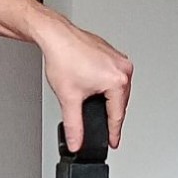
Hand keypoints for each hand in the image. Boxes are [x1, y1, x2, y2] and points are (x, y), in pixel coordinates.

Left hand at [36, 12, 133, 150]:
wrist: (55, 35)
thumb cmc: (63, 57)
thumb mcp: (69, 98)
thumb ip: (74, 126)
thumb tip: (76, 142)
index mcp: (117, 80)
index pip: (117, 115)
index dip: (113, 132)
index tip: (113, 142)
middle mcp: (122, 68)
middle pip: (120, 102)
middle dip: (110, 115)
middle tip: (105, 130)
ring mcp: (118, 59)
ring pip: (118, 89)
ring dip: (109, 100)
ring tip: (98, 109)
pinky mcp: (112, 54)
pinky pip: (114, 76)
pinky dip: (106, 86)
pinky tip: (95, 89)